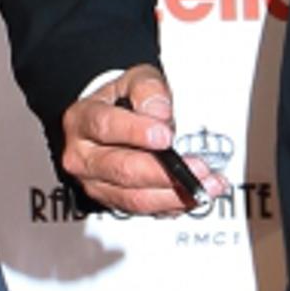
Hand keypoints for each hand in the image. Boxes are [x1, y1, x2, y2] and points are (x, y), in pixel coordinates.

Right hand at [61, 64, 230, 214]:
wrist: (112, 119)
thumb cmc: (123, 101)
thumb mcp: (134, 80)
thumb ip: (147, 90)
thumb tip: (160, 113)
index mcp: (83, 120)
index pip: (106, 126)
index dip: (137, 132)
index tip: (166, 136)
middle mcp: (83, 156)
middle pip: (122, 169)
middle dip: (165, 171)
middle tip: (197, 167)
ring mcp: (96, 183)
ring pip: (134, 198)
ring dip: (175, 195)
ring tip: (206, 184)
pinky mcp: (114, 201)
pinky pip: (144, 210)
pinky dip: (173, 205)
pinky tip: (196, 195)